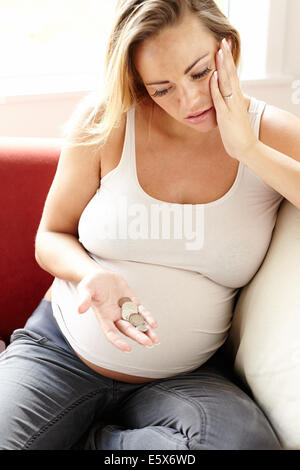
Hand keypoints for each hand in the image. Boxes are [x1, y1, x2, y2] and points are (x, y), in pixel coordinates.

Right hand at [76, 270, 158, 351]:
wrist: (99, 275)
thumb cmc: (90, 283)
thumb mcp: (85, 289)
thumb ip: (84, 299)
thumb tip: (79, 310)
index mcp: (103, 316)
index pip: (110, 333)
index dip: (118, 342)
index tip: (127, 349)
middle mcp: (115, 316)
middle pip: (127, 329)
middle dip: (138, 336)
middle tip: (149, 344)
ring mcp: (124, 309)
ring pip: (136, 323)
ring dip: (146, 331)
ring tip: (155, 340)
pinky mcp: (131, 301)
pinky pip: (141, 311)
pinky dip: (147, 317)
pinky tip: (154, 324)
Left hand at [210, 38, 257, 160]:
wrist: (245, 147)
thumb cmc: (237, 133)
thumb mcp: (231, 115)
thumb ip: (226, 105)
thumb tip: (220, 99)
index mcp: (236, 98)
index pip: (232, 75)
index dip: (227, 62)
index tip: (224, 48)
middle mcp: (235, 99)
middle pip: (231, 74)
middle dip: (226, 57)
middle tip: (223, 41)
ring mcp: (230, 106)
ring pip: (226, 82)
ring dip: (222, 66)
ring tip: (219, 51)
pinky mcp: (225, 115)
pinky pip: (220, 98)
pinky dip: (216, 87)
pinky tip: (213, 75)